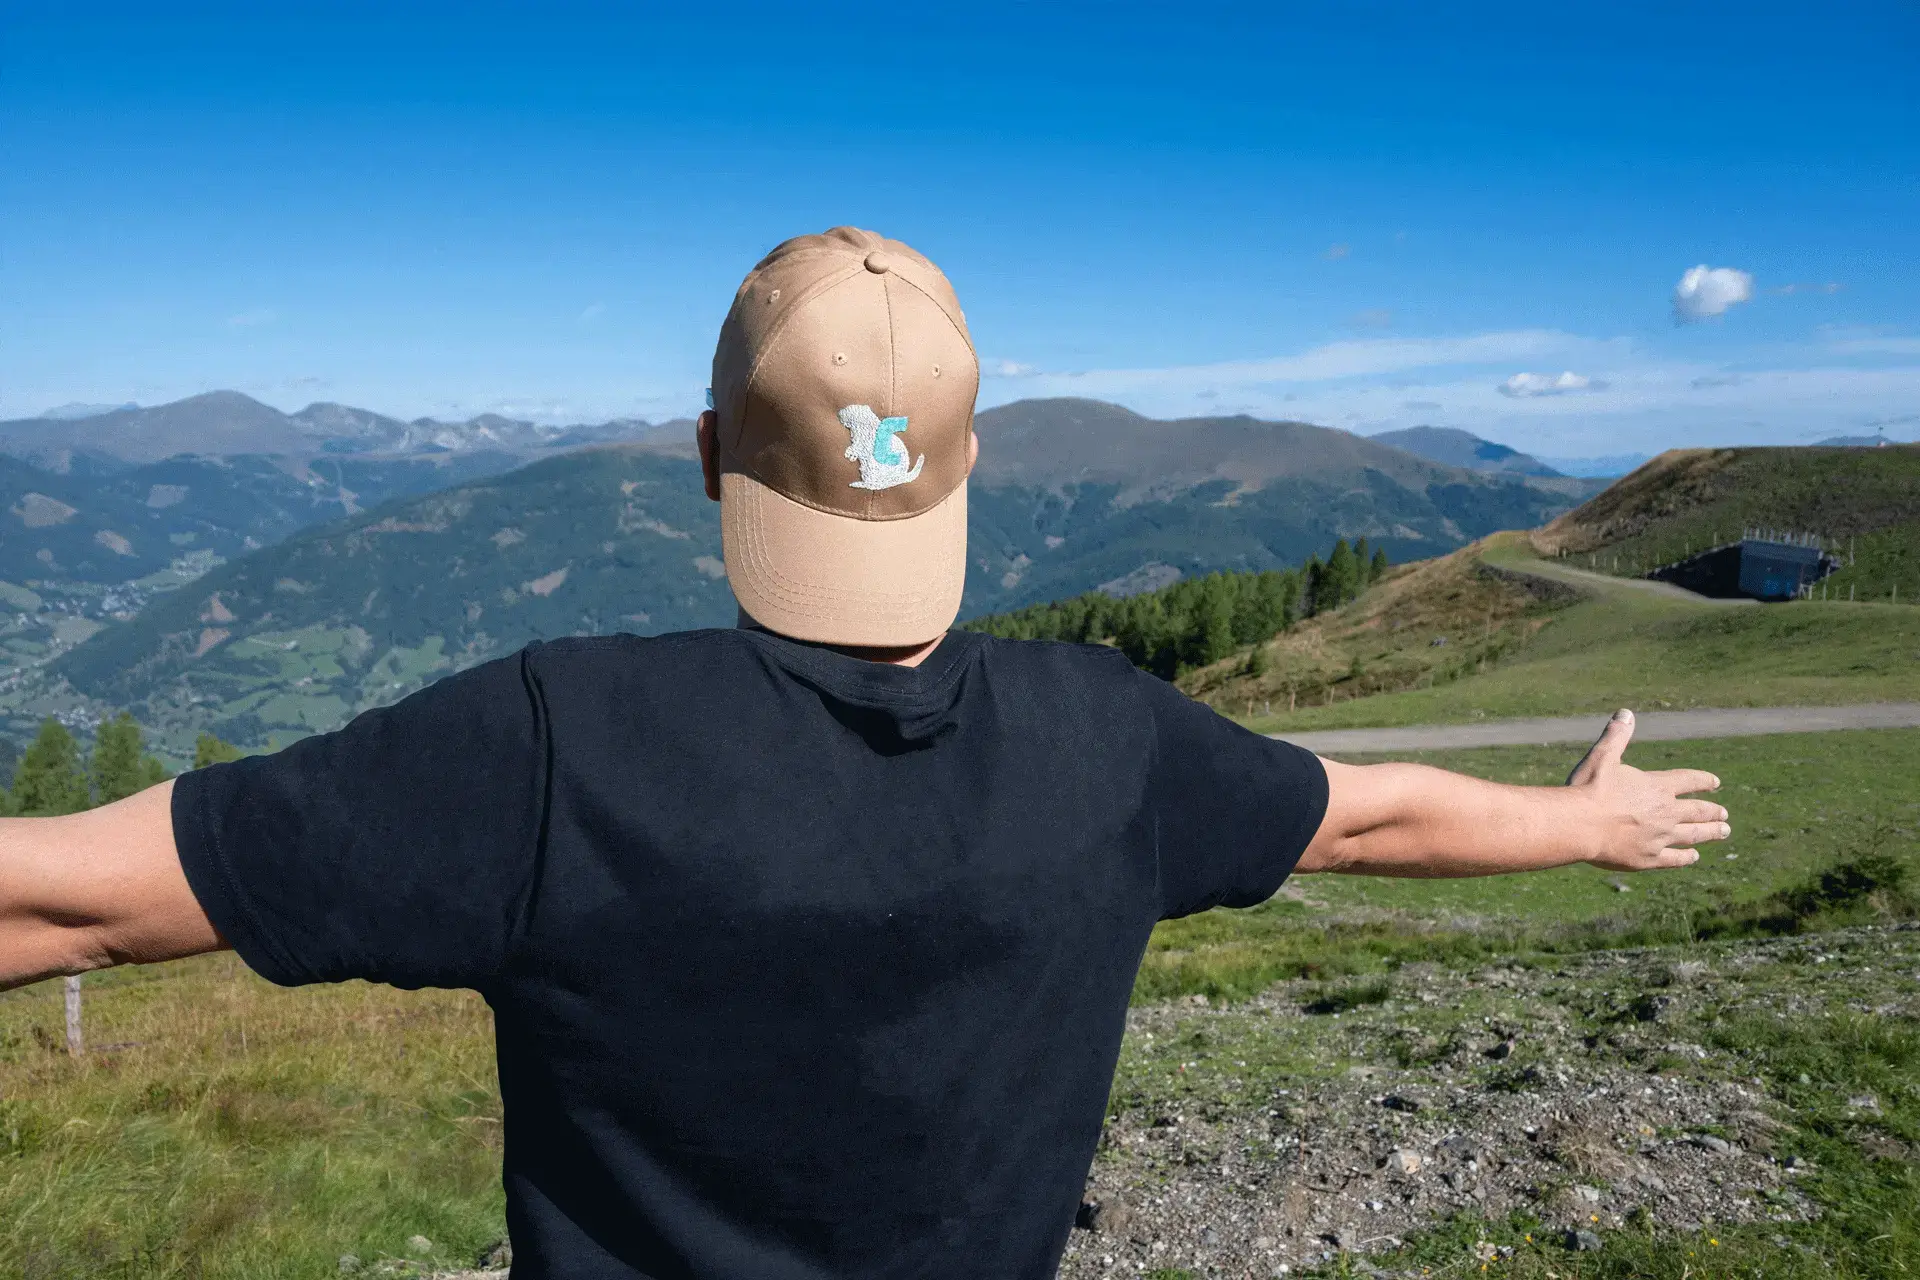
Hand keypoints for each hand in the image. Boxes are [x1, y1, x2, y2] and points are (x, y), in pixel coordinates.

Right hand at [1566, 709, 1729, 871]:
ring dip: (1710, 833)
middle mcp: (1666, 812)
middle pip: (1698, 811)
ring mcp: (1660, 837)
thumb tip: (1626, 713)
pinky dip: (1686, 857)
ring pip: (1693, 835)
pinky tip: (1693, 857)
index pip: (1689, 781)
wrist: (1580, 825)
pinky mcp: (1650, 858)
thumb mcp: (1602, 758)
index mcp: (1657, 786)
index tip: (1715, 783)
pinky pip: (1675, 859)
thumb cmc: (1589, 789)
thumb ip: (1617, 737)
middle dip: (1713, 811)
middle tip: (1724, 814)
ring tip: (1724, 831)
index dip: (1703, 780)